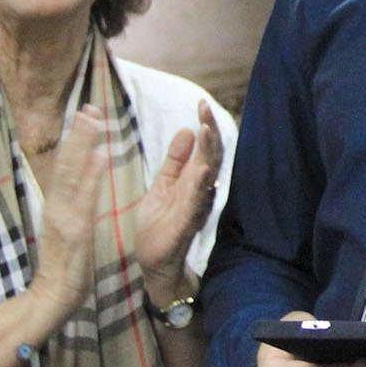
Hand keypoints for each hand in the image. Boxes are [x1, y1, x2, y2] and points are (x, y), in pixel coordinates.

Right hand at [27, 107, 105, 320]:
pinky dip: (91, 175)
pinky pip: (84, 198)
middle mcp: (57, 205)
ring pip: (72, 172)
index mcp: (57, 205)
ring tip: (93, 118)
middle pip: (66, 162)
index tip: (84, 114)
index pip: (65, 166)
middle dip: (78, 133)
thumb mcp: (68, 228)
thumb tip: (82, 180)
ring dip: (83, 144)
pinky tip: (101, 156)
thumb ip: (72, 204)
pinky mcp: (74, 230)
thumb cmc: (65, 265)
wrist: (53, 295)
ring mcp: (64, 216)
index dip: (74, 139)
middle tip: (89, 105)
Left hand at [138, 100, 221, 304]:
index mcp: (192, 182)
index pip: (204, 149)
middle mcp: (199, 192)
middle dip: (210, 132)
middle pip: (210, 157)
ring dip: (208, 153)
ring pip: (206, 177)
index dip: (205, 126)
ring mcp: (194, 208)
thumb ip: (175, 162)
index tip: (201, 102)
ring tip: (207, 130)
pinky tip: (203, 170)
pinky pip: (196, 204)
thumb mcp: (162, 186)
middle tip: (206, 108)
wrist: (155, 265)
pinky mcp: (185, 226)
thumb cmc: (160, 227)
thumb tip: (186, 130)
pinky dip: (201, 187)